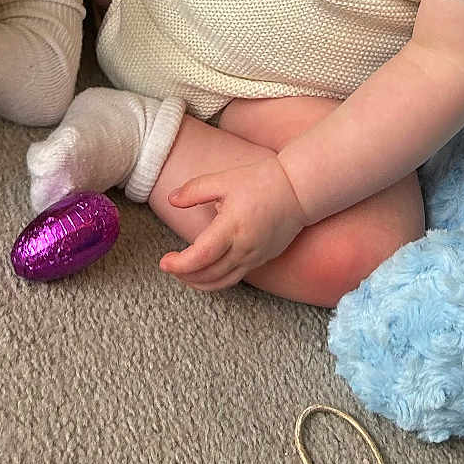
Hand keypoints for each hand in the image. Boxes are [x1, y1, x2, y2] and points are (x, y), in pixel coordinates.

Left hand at [159, 157, 305, 291]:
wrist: (299, 189)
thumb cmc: (262, 180)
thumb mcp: (224, 179)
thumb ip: (194, 190)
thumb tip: (171, 200)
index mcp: (232, 227)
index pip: (199, 257)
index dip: (179, 264)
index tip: (164, 261)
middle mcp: (244, 248)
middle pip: (208, 275)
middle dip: (184, 276)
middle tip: (169, 267)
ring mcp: (255, 256)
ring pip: (222, 282)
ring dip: (199, 283)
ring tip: (184, 273)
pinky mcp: (263, 258)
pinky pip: (236, 277)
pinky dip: (217, 279)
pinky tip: (207, 270)